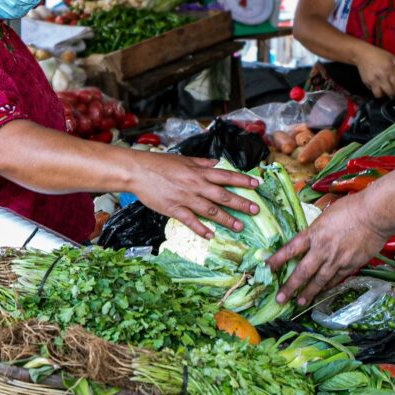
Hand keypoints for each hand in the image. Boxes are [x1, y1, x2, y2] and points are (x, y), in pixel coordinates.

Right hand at [130, 153, 258, 238]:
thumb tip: (216, 162)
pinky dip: (201, 229)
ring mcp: (185, 198)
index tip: (256, 185)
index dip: (242, 180)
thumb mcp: (183, 159)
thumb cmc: (160, 163)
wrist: (138, 172)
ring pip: (210, 210)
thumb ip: (201, 162)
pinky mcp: (174, 209)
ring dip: (226, 219)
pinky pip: (190, 221)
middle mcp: (196, 185)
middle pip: (223, 195)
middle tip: (255, 210)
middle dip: (240, 203)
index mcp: (199, 172)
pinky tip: (211, 235)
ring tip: (239, 226)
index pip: (225, 176)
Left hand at [267, 192, 386, 305]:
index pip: (290, 249)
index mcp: (314, 233)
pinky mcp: (351, 265)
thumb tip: (311, 238)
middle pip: (302, 272)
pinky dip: (327, 287)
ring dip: (308, 293)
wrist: (374, 215)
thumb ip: (317, 230)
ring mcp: (337, 260)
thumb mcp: (326, 215)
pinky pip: (336, 279)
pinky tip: (322, 293)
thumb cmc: (351, 208)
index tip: (266, 268)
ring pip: (319, 281)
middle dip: (290, 287)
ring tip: (300, 302)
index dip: (277, 260)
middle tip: (280, 298)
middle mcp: (323, 249)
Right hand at [354, 42, 394, 98]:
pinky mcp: (366, 82)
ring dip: (383, 96)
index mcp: (388, 70)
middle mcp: (380, 77)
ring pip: (379, 94)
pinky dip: (376, 90)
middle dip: (393, 96)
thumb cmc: (378, 55)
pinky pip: (372, 90)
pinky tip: (378, 87)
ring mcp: (372, 81)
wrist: (362, 54)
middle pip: (388, 92)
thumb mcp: (392, 57)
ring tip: (386, 94)